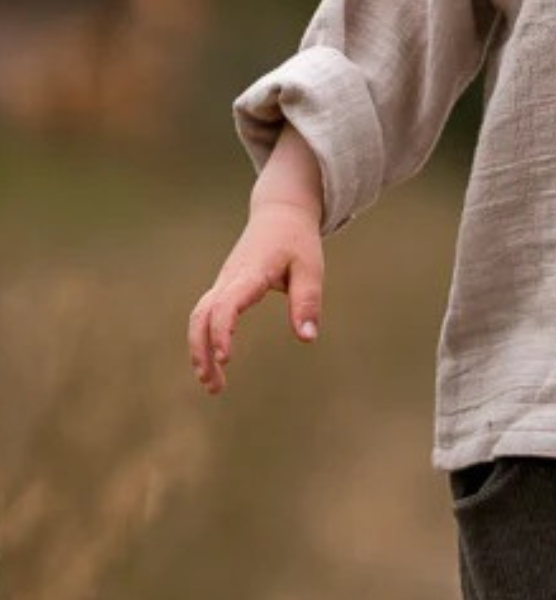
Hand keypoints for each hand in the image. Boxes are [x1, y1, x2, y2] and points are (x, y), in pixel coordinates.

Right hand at [188, 203, 324, 395]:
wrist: (280, 213)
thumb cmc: (297, 241)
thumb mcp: (310, 269)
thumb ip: (307, 302)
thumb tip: (306, 338)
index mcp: (250, 273)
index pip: (226, 305)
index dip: (222, 331)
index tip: (227, 358)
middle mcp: (229, 279)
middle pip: (202, 315)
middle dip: (202, 351)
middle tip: (214, 386)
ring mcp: (223, 283)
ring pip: (200, 317)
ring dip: (201, 350)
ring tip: (214, 385)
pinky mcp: (225, 288)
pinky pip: (207, 315)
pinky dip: (207, 339)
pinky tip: (217, 363)